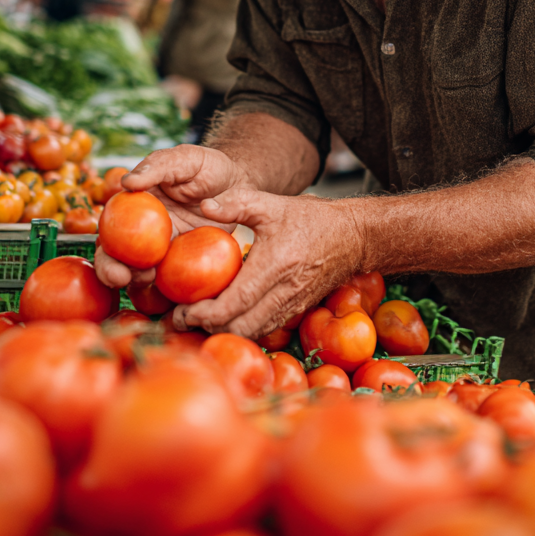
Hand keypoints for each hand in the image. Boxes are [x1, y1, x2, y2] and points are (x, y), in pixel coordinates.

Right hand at [92, 144, 251, 290]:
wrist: (239, 184)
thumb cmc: (207, 167)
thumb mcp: (185, 159)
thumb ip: (158, 166)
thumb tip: (128, 182)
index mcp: (136, 207)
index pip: (111, 232)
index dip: (106, 251)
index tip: (114, 265)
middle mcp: (144, 231)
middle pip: (119, 258)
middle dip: (112, 274)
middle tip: (122, 280)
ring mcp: (165, 248)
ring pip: (142, 272)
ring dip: (138, 282)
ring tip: (149, 280)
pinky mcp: (185, 260)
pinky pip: (173, 279)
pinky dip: (168, 289)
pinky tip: (175, 294)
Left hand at [170, 188, 365, 338]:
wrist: (353, 237)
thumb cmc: (311, 218)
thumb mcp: (271, 203)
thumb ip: (236, 202)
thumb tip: (204, 206)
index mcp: (276, 265)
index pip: (236, 302)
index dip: (206, 312)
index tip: (183, 309)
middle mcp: (285, 292)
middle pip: (240, 326)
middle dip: (208, 327)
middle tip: (181, 318)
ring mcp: (292, 305)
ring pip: (252, 333)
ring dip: (224, 331)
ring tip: (199, 320)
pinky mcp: (296, 311)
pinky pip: (265, 329)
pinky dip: (242, 329)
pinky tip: (226, 318)